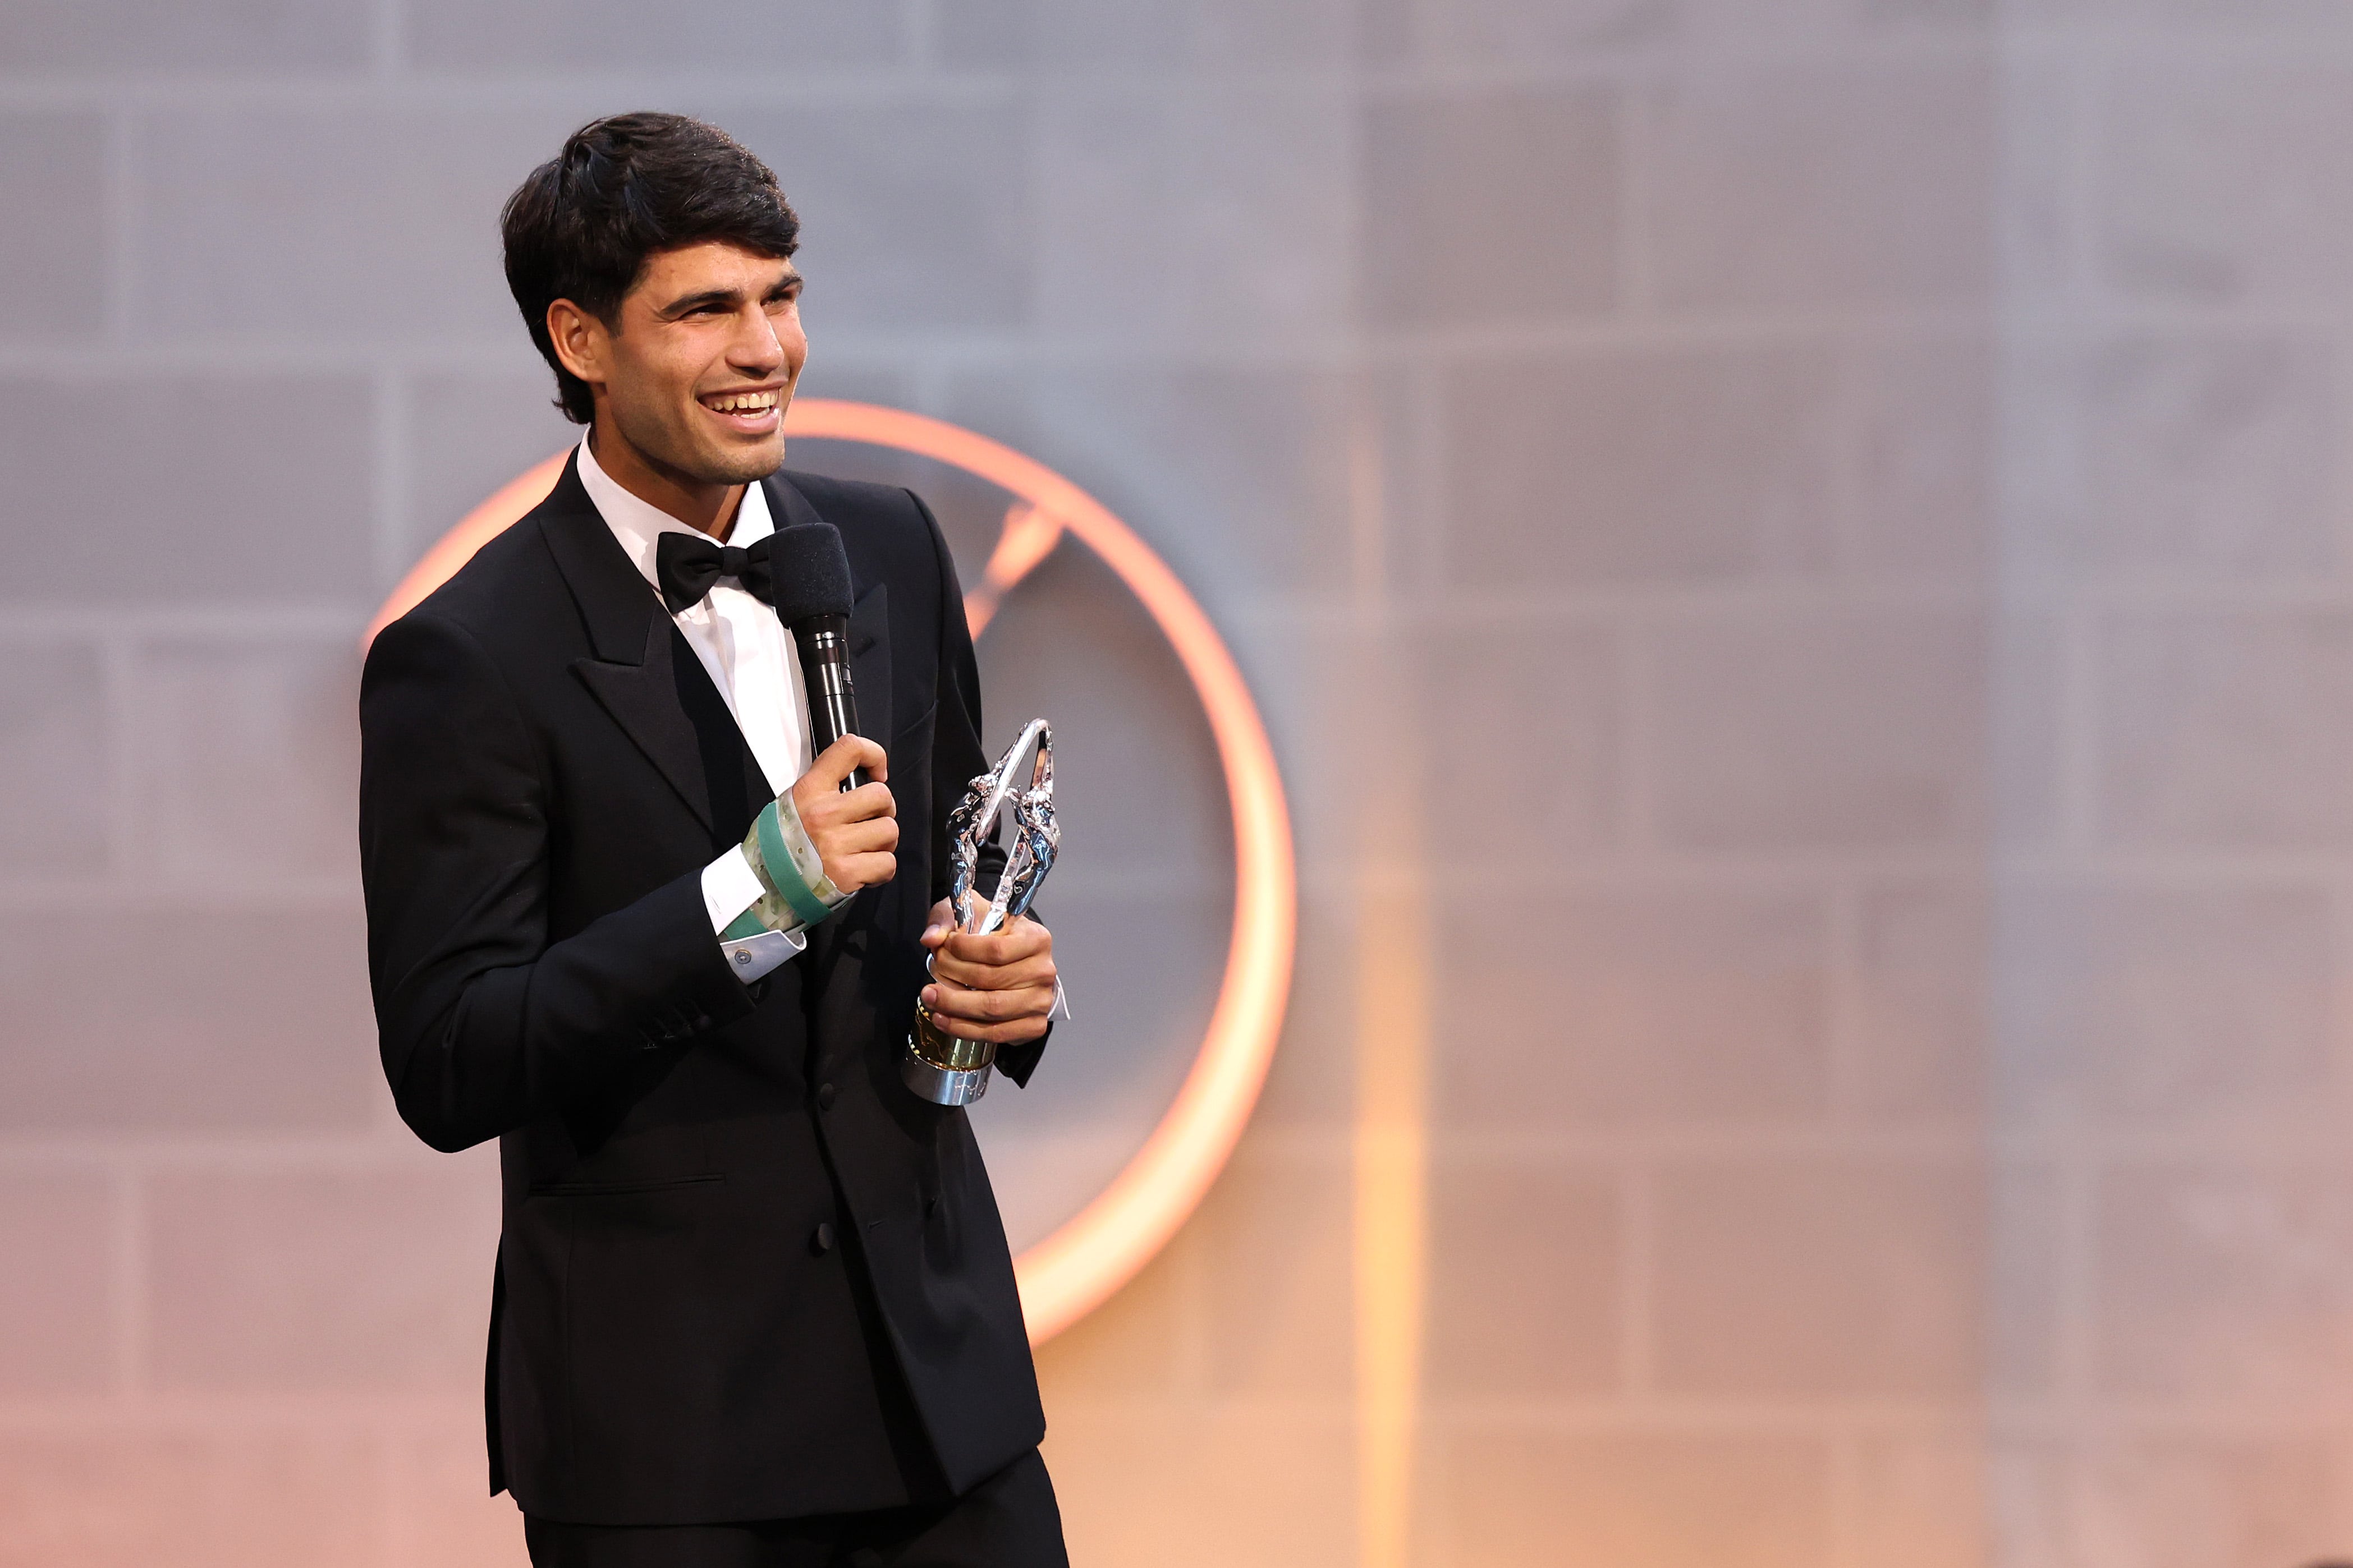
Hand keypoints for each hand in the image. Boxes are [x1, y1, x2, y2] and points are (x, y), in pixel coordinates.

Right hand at [789, 735, 896, 891]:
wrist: (766, 885)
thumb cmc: (783, 843)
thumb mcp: (794, 802)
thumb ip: (824, 787)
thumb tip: (861, 777)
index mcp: (810, 790)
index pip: (849, 749)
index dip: (874, 755)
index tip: (877, 773)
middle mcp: (824, 814)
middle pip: (882, 795)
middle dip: (883, 810)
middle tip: (870, 820)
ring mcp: (836, 844)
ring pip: (889, 830)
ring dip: (883, 841)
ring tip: (864, 848)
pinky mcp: (847, 873)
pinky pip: (887, 863)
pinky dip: (881, 868)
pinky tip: (864, 869)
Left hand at [920, 897, 1055, 1045]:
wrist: (1015, 964)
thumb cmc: (994, 938)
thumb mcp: (970, 915)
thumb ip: (947, 920)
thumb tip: (931, 939)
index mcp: (1036, 939)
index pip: (996, 949)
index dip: (963, 950)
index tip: (943, 947)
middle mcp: (1043, 971)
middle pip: (991, 980)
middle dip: (953, 977)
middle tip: (932, 973)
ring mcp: (1041, 1001)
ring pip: (992, 1008)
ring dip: (954, 1005)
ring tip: (930, 998)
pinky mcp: (1034, 1025)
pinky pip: (996, 1032)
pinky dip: (964, 1028)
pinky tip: (944, 1019)